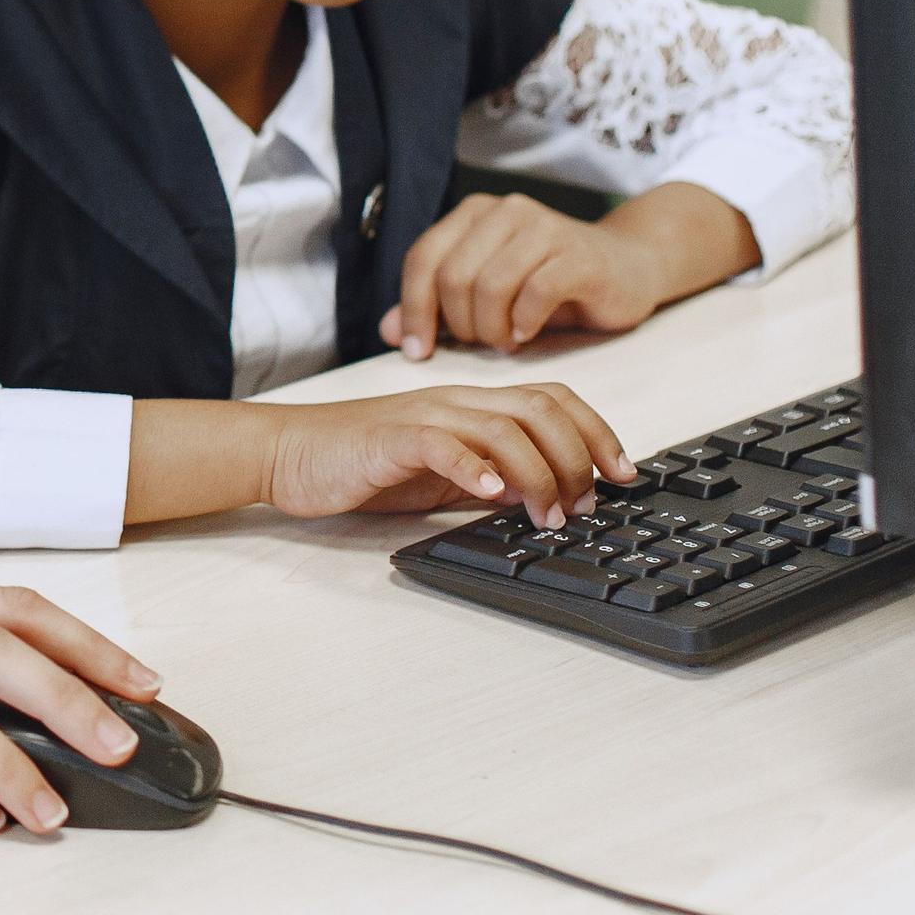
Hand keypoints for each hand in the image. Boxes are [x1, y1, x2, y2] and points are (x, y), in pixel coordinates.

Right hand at [255, 384, 630, 530]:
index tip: (623, 473)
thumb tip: (543, 496)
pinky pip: (441, 443)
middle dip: (580, 455)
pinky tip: (492, 494)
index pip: (551, 399)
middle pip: (541, 408)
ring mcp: (425, 415)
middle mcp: (456, 402)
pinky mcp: (392, 438)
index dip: (597, 432)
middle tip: (587, 504)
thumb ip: (489, 476)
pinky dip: (474, 467)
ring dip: (539, 474)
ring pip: (504, 426)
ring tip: (547, 514)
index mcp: (472, 406)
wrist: (291, 452)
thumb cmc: (363, 464)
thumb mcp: (442, 472)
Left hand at [379, 188, 748, 357]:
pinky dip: (523, 323)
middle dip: (458, 324)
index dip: (413, 309)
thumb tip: (390, 333)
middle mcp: (505, 212)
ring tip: (505, 341)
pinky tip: (528, 333)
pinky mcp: (577, 255)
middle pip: (452, 276)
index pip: (422, 259)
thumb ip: (437, 308)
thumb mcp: (487, 295)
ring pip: (489, 286)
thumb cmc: (551, 283)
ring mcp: (543, 228)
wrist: (629, 267)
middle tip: (479, 344)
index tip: (416, 352)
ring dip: (491, 329)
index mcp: (474, 214)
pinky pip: (533, 293)